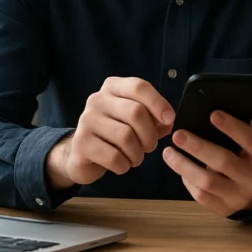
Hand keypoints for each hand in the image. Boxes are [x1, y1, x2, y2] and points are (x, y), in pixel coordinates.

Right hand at [46, 77, 174, 189]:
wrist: (82, 153)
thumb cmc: (116, 133)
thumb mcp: (136, 121)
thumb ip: (155, 118)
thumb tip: (170, 121)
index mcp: (113, 87)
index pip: (139, 87)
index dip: (158, 103)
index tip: (170, 119)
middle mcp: (97, 100)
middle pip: (136, 112)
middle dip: (150, 134)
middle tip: (150, 146)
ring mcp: (86, 120)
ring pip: (126, 136)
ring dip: (138, 153)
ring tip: (136, 157)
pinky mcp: (81, 143)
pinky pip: (113, 156)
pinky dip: (124, 164)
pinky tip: (122, 164)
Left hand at [162, 106, 251, 216]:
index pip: (248, 139)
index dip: (231, 127)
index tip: (212, 114)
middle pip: (224, 161)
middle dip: (199, 147)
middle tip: (178, 135)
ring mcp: (237, 196)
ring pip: (208, 181)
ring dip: (185, 166)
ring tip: (168, 152)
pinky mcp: (223, 208)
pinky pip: (201, 196)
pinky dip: (187, 181)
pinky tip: (178, 167)